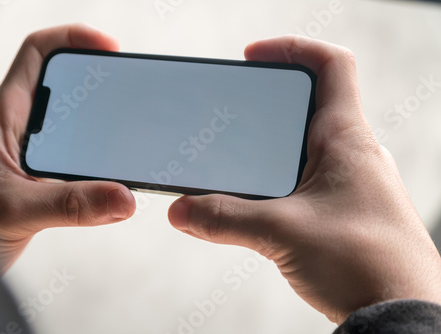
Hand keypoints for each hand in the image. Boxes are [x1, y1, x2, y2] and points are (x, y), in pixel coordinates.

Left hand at [0, 24, 135, 271]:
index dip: (73, 38)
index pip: (36, 53)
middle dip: (99, 81)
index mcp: (6, 116)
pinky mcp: (44, 176)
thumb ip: (70, 205)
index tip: (109, 47)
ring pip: (76, 123)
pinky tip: (114, 173)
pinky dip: (102, 161)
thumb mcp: (13, 210)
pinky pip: (80, 157)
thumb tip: (122, 197)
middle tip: (129, 90)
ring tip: (128, 131)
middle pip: (65, 83)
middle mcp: (22, 128)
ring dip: (103, 125)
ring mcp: (35, 152)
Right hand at [168, 36, 440, 322]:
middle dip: (269, 101)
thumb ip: (225, 218)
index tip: (252, 57)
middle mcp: (351, 154)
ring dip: (271, 145)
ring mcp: (348, 182)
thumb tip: (182, 209)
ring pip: (304, 144)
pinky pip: (305, 177)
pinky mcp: (342, 209)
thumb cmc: (365, 266)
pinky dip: (278, 178)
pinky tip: (257, 199)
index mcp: (346, 140)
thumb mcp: (281, 233)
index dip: (291, 48)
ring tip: (238, 156)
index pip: (332, 66)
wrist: (399, 313)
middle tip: (234, 109)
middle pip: (309, 103)